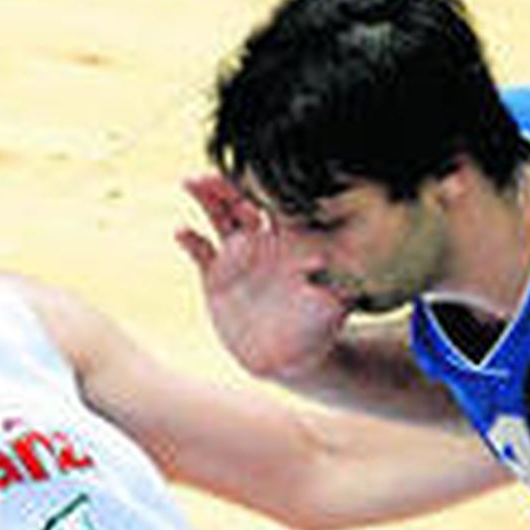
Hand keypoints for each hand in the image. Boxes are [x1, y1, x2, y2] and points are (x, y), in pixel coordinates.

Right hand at [176, 173, 351, 379]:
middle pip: (242, 200)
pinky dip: (190, 239)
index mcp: (289, 240)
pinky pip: (200, 251)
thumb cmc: (318, 329)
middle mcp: (261, 242)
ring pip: (219, 216)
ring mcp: (237, 257)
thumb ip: (337, 285)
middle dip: (228, 183)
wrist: (291, 358)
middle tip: (213, 171)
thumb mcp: (332, 306)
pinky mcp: (216, 277)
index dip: (266, 184)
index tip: (256, 170)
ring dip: (206, 197)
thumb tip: (347, 270)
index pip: (276, 202)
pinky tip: (182, 231)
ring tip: (191, 182)